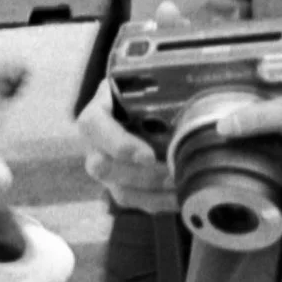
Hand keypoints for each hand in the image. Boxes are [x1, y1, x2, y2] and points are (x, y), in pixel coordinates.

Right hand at [80, 85, 182, 216]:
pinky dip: (157, 203)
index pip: (94, 127)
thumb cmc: (143, 91)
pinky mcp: (119, 185)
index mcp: (97, 112)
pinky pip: (133, 202)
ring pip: (119, 190)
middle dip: (141, 176)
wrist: (138, 105)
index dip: (119, 144)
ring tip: (180, 187)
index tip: (148, 156)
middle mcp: (95, 143)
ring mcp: (106, 168)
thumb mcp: (144, 81)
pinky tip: (178, 197)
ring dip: (152, 194)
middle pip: (102, 167)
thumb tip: (187, 78)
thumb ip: (159, 81)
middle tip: (172, 174)